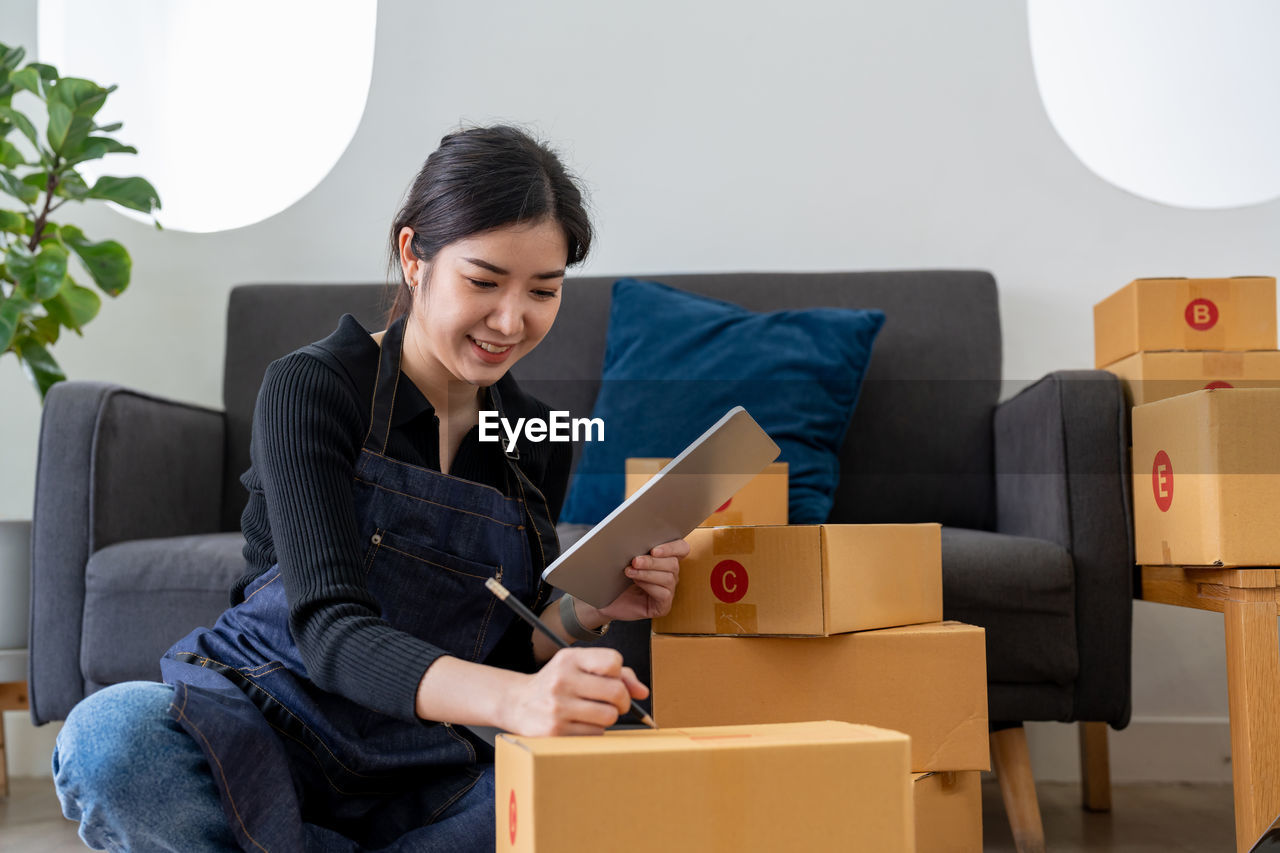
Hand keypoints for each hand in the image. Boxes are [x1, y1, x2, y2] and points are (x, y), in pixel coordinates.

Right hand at [503, 647, 647, 735]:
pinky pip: (595, 734)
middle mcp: (562, 680)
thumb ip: (616, 674)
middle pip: (616, 692)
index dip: (620, 674)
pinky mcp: (555, 731)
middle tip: (615, 704)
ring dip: (608, 717)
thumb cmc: (557, 683)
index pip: (613, 661)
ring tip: (594, 713)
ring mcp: (558, 707)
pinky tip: (579, 723)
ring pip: (608, 716)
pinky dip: (594, 730)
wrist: (517, 703)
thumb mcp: (580, 667)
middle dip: (622, 701)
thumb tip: (643, 692)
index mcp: (570, 659)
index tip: (612, 680)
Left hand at [594, 538, 688, 622]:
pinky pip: (664, 594)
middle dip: (653, 561)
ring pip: (668, 578)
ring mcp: (668, 591)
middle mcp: (670, 574)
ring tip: (630, 571)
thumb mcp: (627, 559)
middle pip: (673, 563)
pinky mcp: (663, 606)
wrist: (605, 599)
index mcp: (666, 558)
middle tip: (635, 560)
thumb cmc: (617, 577)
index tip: (654, 550)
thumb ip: (638, 549)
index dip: (672, 547)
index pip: (682, 548)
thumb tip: (638, 539)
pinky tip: (636, 583)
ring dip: (647, 573)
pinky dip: (649, 586)